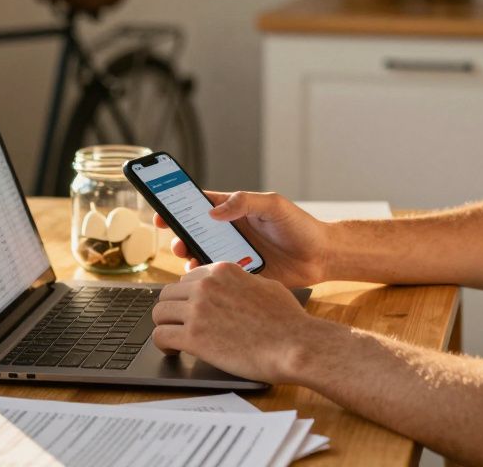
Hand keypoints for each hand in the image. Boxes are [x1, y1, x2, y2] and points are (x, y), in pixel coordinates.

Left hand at [151, 262, 320, 382]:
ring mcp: (198, 310)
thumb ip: (244, 283)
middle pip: (169, 293)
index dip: (188, 296)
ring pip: (159, 312)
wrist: (295, 345)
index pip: (188, 278)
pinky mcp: (193, 337)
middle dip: (173, 310)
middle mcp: (206, 286)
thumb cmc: (289, 321)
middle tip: (180, 324)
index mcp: (223, 271)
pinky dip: (163, 344)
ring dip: (166, 326)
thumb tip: (235, 288)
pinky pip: (161, 335)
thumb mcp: (267, 287)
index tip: (190, 309)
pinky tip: (173, 350)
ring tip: (174, 338)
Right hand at [154, 190, 330, 287]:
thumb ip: (245, 202)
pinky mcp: (240, 276)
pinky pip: (216, 278)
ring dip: (189, 258)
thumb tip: (214, 212)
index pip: (198, 205)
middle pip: (193, 233)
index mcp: (234, 211)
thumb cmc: (300, 226)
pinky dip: (206, 279)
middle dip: (179, 237)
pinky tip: (207, 279)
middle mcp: (229, 232)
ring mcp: (233, 255)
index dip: (176, 207)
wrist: (321, 257)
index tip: (160, 212)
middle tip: (177, 243)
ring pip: (200, 256)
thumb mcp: (273, 205)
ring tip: (190, 261)